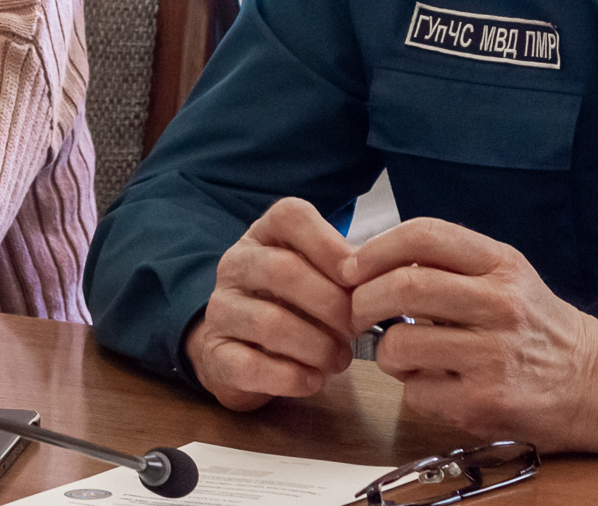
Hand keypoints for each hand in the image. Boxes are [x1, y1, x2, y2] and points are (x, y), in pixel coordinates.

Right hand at [185, 197, 356, 410]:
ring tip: (341, 360)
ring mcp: (220, 309)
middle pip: (283, 271)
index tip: (358, 278)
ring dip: (316, 345)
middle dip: (330, 303)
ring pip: (269, 322)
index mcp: (265, 235)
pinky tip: (313, 381)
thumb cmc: (291, 305)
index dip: (328, 244)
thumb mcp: (317, 276)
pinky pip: (250, 365)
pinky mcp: (215, 354)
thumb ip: (345, 272)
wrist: (239, 350)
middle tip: (357, 328)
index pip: (291, 216)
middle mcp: (236, 264)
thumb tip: (383, 277)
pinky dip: (290, 377)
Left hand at [344, 218, 597, 453]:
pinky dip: (412, 389)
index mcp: (501, 264)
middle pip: (402, 286)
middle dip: (362, 301)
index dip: (376, 248)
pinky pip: (415, 392)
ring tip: (403, 355)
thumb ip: (450, 265)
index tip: (352, 266)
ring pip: (399, 345)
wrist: (593, 383)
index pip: (425, 235)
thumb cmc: (536, 328)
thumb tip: (371, 264)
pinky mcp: (484, 401)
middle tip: (357, 312)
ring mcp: (492, 355)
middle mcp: (499, 304)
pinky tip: (435, 384)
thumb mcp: (507, 276)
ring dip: (385, 352)